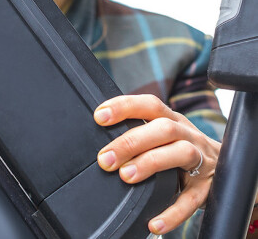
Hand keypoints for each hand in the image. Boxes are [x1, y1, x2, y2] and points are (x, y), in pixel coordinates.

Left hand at [94, 94, 220, 234]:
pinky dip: (172, 212)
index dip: (125, 106)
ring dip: (151, 163)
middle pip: (163, 129)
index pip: (149, 105)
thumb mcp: (164, 135)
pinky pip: (191, 201)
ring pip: (181, 153)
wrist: (228, 170)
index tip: (100, 116)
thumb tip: (103, 143)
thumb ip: (140, 133)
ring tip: (126, 176)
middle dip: (131, 141)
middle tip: (106, 158)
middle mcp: (187, 135)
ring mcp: (201, 160)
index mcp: (172, 119)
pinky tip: (153, 222)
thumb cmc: (181, 148)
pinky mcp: (207, 189)